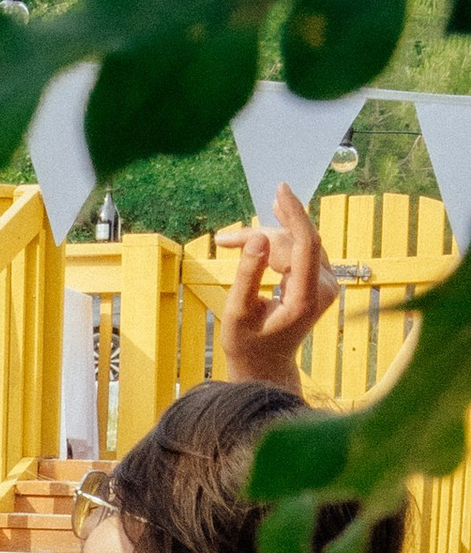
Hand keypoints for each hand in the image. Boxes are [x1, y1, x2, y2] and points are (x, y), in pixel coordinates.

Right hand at [215, 183, 334, 392]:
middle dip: (261, 235)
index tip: (280, 189)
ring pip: (297, 242)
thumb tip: (258, 239)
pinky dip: (278, 242)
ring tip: (230, 242)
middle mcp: (325, 288)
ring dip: (266, 238)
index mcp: (307, 298)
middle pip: (296, 241)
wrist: (266, 364)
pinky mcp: (322, 279)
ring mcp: (328, 283)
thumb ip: (248, 275)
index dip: (294, 214)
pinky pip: (301, 248)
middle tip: (225, 240)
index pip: (306, 244)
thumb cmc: (247, 343)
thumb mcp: (237, 312)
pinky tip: (263, 234)